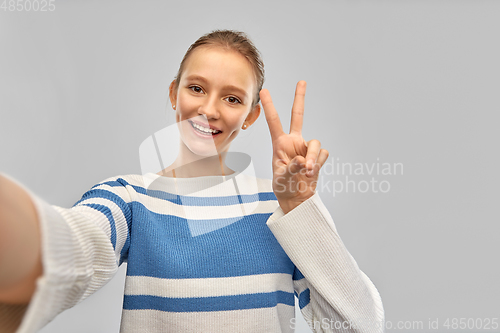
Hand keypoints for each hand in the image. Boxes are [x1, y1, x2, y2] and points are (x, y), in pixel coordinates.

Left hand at [260, 81, 328, 213]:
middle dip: (300, 98)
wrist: (297, 198)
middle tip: (302, 81)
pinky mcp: (318, 156)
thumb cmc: (284, 186)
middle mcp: (294, 142)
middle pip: (298, 116)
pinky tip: (312, 172)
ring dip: (313, 158)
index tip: (264, 91)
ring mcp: (306, 148)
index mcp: (280, 144)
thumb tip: (303, 161)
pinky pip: (323, 155)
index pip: (274, 122)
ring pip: (315, 144)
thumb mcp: (282, 179)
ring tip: (307, 172)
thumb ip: (291, 169)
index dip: (269, 106)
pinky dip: (318, 164)